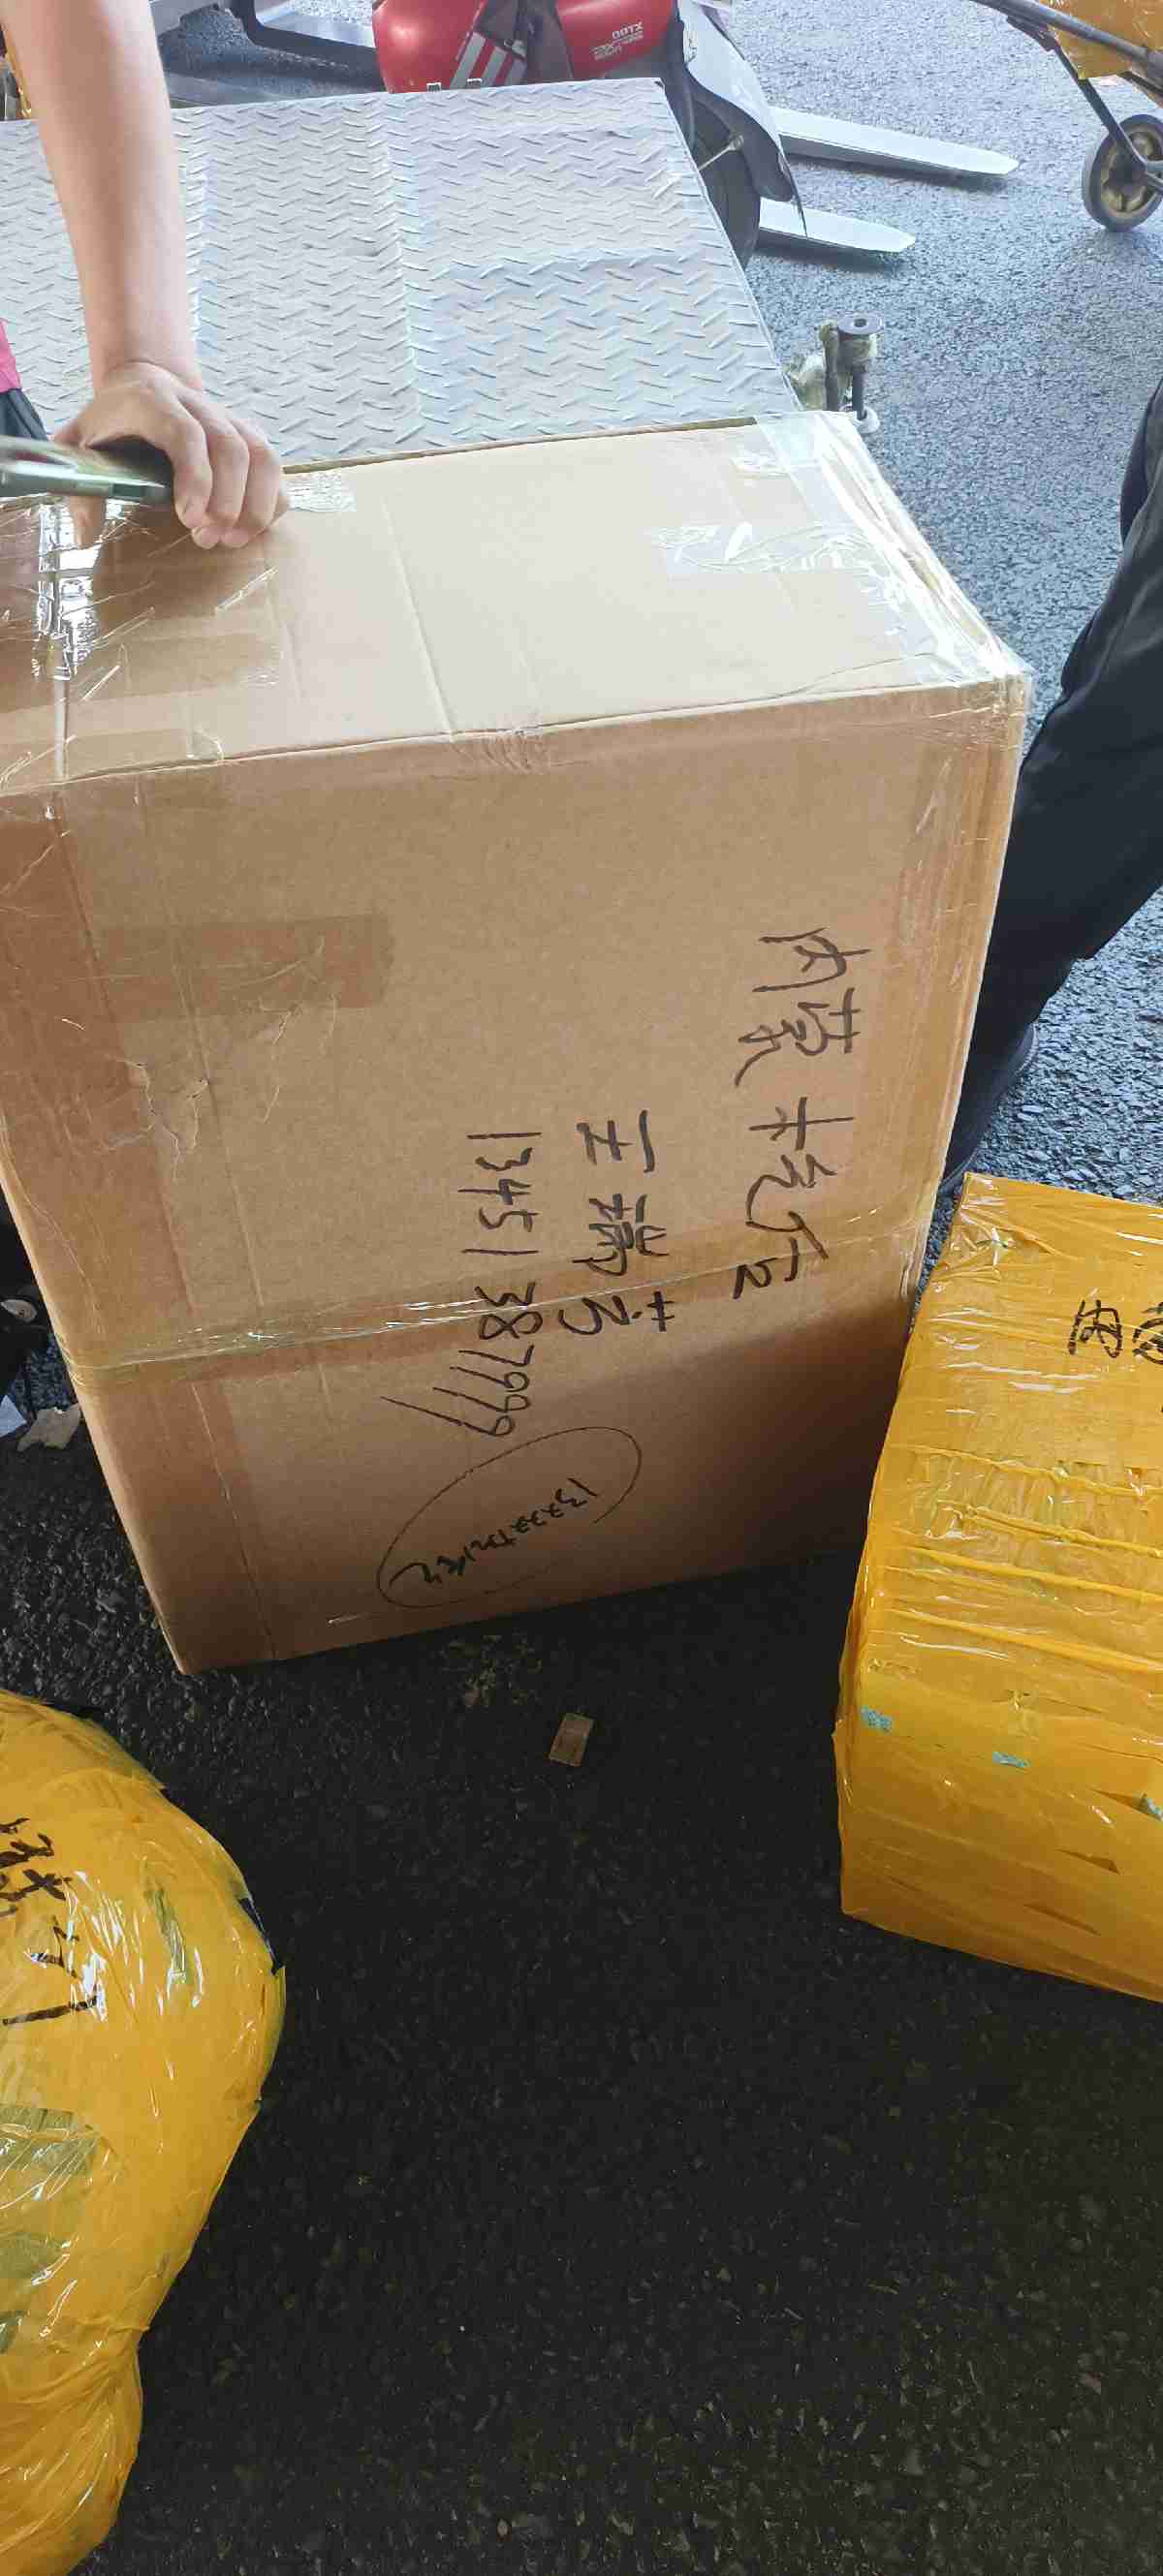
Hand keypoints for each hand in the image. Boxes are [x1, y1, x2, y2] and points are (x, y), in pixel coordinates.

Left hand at [59, 362, 287, 547]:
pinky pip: (272, 465)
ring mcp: (227, 417)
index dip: (195, 478)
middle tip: (207, 539)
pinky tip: (250, 528)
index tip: (189, 520)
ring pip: (261, 454)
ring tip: (233, 540)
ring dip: (255, 504)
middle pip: (230, 447)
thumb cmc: (111, 422)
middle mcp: (196, 404)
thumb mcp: (78, 446)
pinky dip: (271, 500)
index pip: (185, 434)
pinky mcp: (246, 433)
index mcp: (152, 401)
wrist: (142, 382)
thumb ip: (79, 489)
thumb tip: (85, 537)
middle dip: (227, 501)